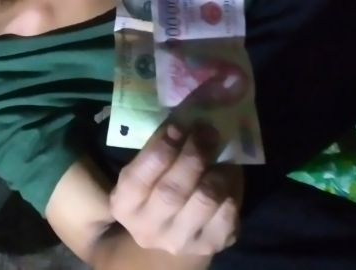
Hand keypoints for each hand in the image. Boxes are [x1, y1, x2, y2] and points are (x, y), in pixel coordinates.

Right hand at [110, 122, 244, 255]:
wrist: (175, 232)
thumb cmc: (158, 188)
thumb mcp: (148, 171)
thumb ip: (162, 147)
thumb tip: (189, 111)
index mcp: (124, 205)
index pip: (139, 176)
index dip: (162, 147)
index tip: (180, 124)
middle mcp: (147, 229)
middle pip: (173, 190)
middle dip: (193, 155)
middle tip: (208, 130)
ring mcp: (179, 241)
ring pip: (204, 200)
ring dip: (216, 170)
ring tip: (220, 152)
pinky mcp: (211, 245)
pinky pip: (228, 212)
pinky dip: (232, 187)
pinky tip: (227, 174)